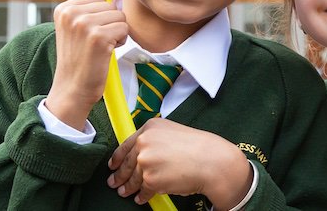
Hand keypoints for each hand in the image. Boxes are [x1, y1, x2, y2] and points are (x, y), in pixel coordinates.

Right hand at [46, 0, 128, 130]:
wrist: (72, 88)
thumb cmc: (78, 59)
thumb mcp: (72, 29)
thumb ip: (83, 8)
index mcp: (63, 8)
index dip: (101, 16)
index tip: (88, 34)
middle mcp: (71, 13)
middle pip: (110, 4)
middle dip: (110, 23)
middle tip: (95, 43)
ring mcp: (84, 24)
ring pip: (119, 16)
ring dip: (116, 33)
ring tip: (100, 48)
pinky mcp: (98, 36)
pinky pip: (124, 28)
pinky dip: (120, 41)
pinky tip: (106, 53)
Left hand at [108, 118, 252, 205]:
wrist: (213, 162)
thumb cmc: (200, 148)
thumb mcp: (174, 133)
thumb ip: (154, 140)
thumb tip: (141, 155)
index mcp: (150, 128)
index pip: (126, 144)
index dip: (118, 157)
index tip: (113, 165)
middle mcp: (144, 142)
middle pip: (126, 162)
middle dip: (119, 175)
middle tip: (114, 182)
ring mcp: (146, 161)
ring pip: (132, 178)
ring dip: (128, 187)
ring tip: (124, 192)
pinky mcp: (150, 179)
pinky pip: (142, 190)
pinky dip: (141, 196)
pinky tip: (141, 198)